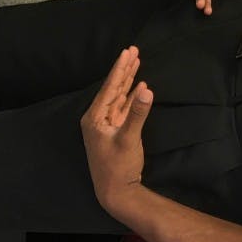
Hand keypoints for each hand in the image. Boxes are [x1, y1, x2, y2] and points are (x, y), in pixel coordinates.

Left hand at [81, 46, 152, 211]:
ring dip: (127, 80)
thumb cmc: (119, 166)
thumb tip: (146, 89)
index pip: (109, 88)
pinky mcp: (115, 130)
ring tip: (136, 61)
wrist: (116, 191)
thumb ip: (138, 113)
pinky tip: (138, 86)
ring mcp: (106, 124)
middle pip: (112, 88)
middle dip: (123, 70)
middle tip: (133, 50)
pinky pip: (123, 107)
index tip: (128, 52)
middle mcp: (97, 118)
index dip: (120, 69)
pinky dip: (131, 96)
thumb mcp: (129, 139)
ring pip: (118, 96)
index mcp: (94, 118)